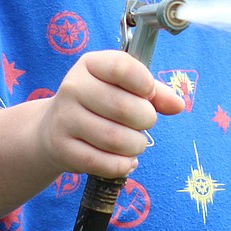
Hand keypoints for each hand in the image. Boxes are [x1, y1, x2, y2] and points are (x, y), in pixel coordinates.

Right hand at [35, 49, 184, 179]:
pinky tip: (125, 160)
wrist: (53, 129)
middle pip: (123, 107)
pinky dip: (123, 165)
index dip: (145, 83)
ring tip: (136, 143)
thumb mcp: (123, 88)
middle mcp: (73, 87)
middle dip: (146, 120)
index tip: (149, 94)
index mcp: (90, 64)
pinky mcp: (62, 149)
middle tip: (145, 123)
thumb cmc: (98, 103)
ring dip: (136, 145)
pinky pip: (102, 163)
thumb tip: (178, 105)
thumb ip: (154, 93)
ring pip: (115, 139)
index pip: (122, 67)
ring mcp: (64, 119)